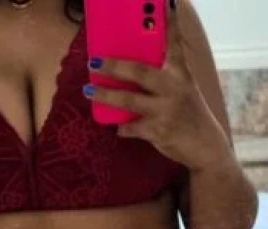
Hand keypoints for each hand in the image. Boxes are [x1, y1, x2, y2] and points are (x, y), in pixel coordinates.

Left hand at [83, 0, 226, 170]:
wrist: (205, 147)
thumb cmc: (189, 116)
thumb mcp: (183, 93)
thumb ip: (163, 82)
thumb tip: (128, 77)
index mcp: (182, 75)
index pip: (175, 45)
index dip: (169, 24)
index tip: (164, 4)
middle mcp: (175, 89)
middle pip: (139, 72)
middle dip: (114, 65)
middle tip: (94, 61)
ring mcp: (166, 110)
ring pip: (129, 100)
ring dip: (106, 96)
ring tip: (89, 90)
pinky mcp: (158, 131)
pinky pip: (131, 128)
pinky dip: (122, 128)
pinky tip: (118, 128)